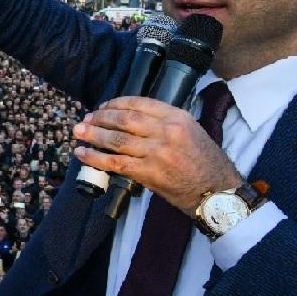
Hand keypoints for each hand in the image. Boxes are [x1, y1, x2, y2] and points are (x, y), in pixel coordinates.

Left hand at [72, 97, 244, 213]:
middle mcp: (166, 131)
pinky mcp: (149, 173)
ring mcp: (157, 152)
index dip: (115, 104)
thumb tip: (131, 120)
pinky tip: (82, 154)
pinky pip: (115, 163)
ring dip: (93, 135)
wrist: (218, 192)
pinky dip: (95, 158)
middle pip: (124, 119)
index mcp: (177, 117)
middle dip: (100, 118)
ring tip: (78, 132)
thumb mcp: (191, 131)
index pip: (139, 103)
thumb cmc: (205, 162)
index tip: (102, 107)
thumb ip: (164, 122)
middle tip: (85, 120)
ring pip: (116, 140)